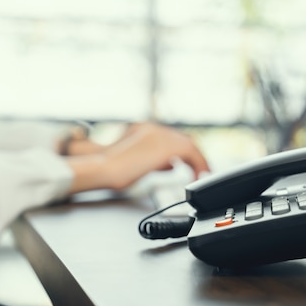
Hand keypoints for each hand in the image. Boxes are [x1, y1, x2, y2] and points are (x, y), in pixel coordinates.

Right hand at [65, 122, 209, 193]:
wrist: (104, 168)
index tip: (189, 163)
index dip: (182, 151)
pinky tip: (197, 177)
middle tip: (200, 169)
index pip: (171, 137)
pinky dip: (199, 165)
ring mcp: (161, 135)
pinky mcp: (167, 145)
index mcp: (144, 129)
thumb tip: (171, 165)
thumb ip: (154, 160)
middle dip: (193, 155)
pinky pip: (192, 154)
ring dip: (198, 160)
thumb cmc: (112, 170)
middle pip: (183, 139)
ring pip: (189, 145)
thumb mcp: (135, 161)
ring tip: (201, 174)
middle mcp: (154, 128)